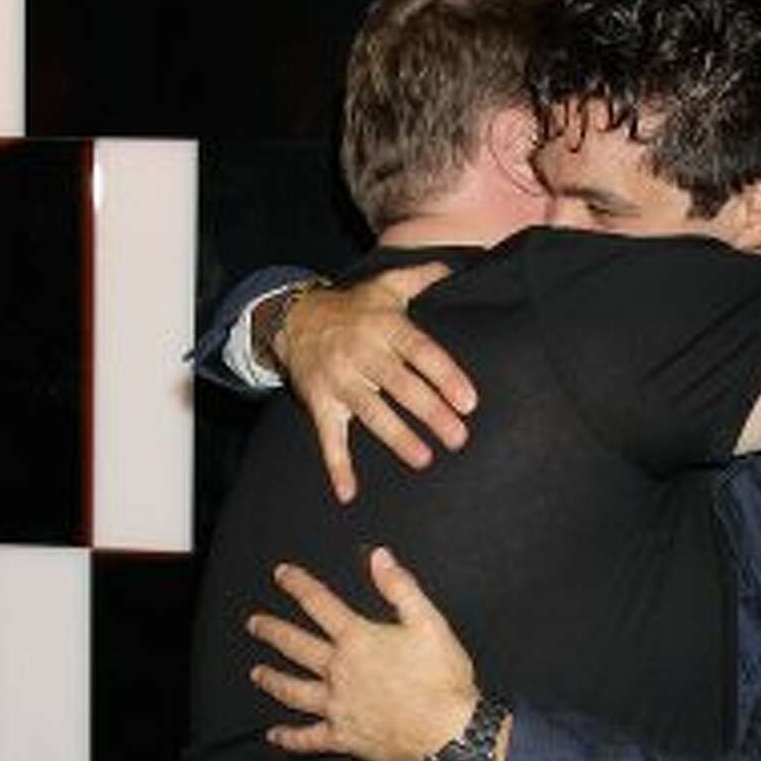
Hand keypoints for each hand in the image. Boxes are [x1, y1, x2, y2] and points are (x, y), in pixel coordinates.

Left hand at [246, 548, 481, 760]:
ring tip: (256, 673)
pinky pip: (309, 738)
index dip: (298, 585)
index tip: (281, 574)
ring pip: (293, 690)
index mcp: (358, 640)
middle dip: (272, 631)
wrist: (449, 732)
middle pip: (296, 646)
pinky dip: (290, 738)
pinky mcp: (344, 737)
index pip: (320, 604)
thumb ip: (400, 587)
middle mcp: (339, 671)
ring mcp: (338, 706)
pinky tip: (274, 735)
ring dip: (272, 680)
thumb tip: (379, 556)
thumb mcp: (429, 622)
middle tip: (254, 623)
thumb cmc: (443, 678)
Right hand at [271, 267, 478, 501]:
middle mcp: (362, 353)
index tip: (469, 402)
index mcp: (385, 327)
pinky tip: (348, 493)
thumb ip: (423, 277)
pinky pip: (328, 438)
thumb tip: (457, 266)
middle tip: (459, 439)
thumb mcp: (386, 287)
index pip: (421, 352)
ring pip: (371, 413)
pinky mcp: (319, 402)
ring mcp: (339, 380)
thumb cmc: (354, 307)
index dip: (445, 376)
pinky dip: (336, 467)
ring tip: (423, 459)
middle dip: (431, 413)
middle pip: (402, 386)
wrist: (291, 317)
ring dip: (397, 438)